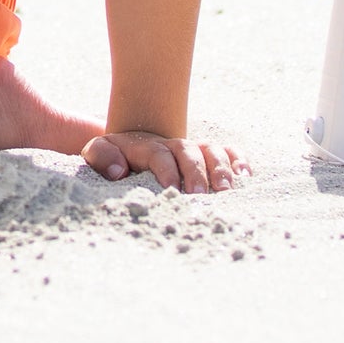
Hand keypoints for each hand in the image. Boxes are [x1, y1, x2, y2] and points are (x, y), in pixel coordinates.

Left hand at [82, 131, 250, 193]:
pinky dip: (238, 161)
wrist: (128, 145)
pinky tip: (245, 177)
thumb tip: (118, 170)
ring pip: (210, 150)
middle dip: (195, 173)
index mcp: (145, 146)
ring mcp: (191, 148)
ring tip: (226, 191)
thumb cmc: (113, 157)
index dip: (166, 170)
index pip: (159, 154)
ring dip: (220, 168)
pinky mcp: (205, 155)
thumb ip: (102, 157)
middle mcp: (171, 144)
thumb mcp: (98, 154)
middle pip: (188, 151)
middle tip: (200, 198)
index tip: (170, 190)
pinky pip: (227, 152)